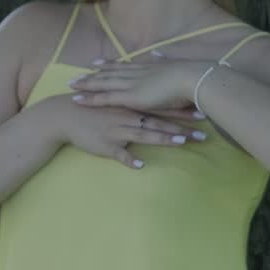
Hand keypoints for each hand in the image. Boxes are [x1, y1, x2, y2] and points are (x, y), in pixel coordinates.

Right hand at [40, 93, 207, 169]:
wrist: (66, 115)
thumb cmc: (93, 108)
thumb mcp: (116, 104)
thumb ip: (136, 107)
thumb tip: (156, 111)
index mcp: (133, 107)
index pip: (162, 110)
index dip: (182, 113)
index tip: (202, 115)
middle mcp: (129, 117)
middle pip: (160, 123)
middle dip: (182, 128)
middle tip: (203, 134)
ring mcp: (118, 130)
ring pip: (144, 135)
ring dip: (163, 139)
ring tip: (181, 143)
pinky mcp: (106, 144)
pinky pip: (119, 154)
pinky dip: (129, 159)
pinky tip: (140, 166)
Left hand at [66, 57, 209, 114]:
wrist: (191, 78)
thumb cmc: (188, 76)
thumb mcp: (174, 66)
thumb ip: (163, 61)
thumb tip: (158, 53)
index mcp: (146, 67)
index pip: (123, 66)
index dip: (108, 65)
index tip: (96, 64)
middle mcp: (135, 73)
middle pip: (108, 73)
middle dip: (92, 74)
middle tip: (76, 75)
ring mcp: (130, 84)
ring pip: (102, 84)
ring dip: (86, 85)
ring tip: (71, 85)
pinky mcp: (129, 97)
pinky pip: (104, 98)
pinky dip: (90, 98)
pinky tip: (78, 99)